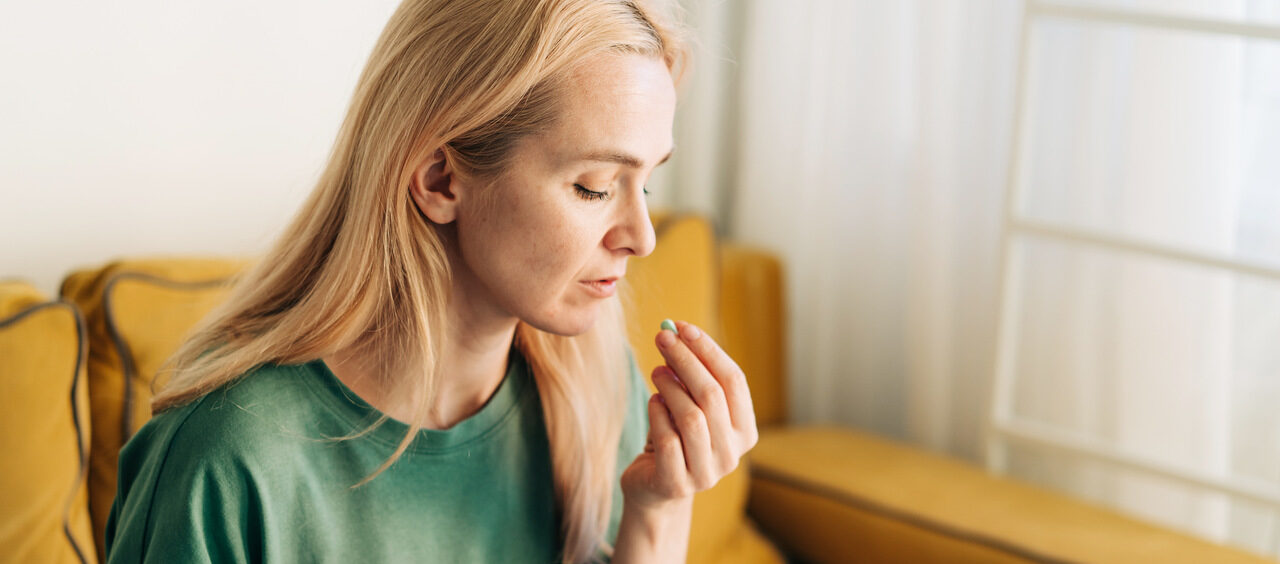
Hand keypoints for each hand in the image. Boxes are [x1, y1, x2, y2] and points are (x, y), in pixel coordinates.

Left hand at [621, 320, 758, 510]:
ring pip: (692, 417)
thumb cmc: (674, 437)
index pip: (735, 382)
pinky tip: (653, 403)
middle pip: (713, 395)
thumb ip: (688, 376)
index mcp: (744, 431)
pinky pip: (668, 439)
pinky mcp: (677, 484)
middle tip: (662, 337)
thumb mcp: (687, 405)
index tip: (683, 327)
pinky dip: (658, 414)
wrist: (654, 489)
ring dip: (671, 386)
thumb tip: (676, 334)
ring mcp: (707, 473)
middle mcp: (732, 454)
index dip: (709, 350)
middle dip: (685, 360)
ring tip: (656, 371)